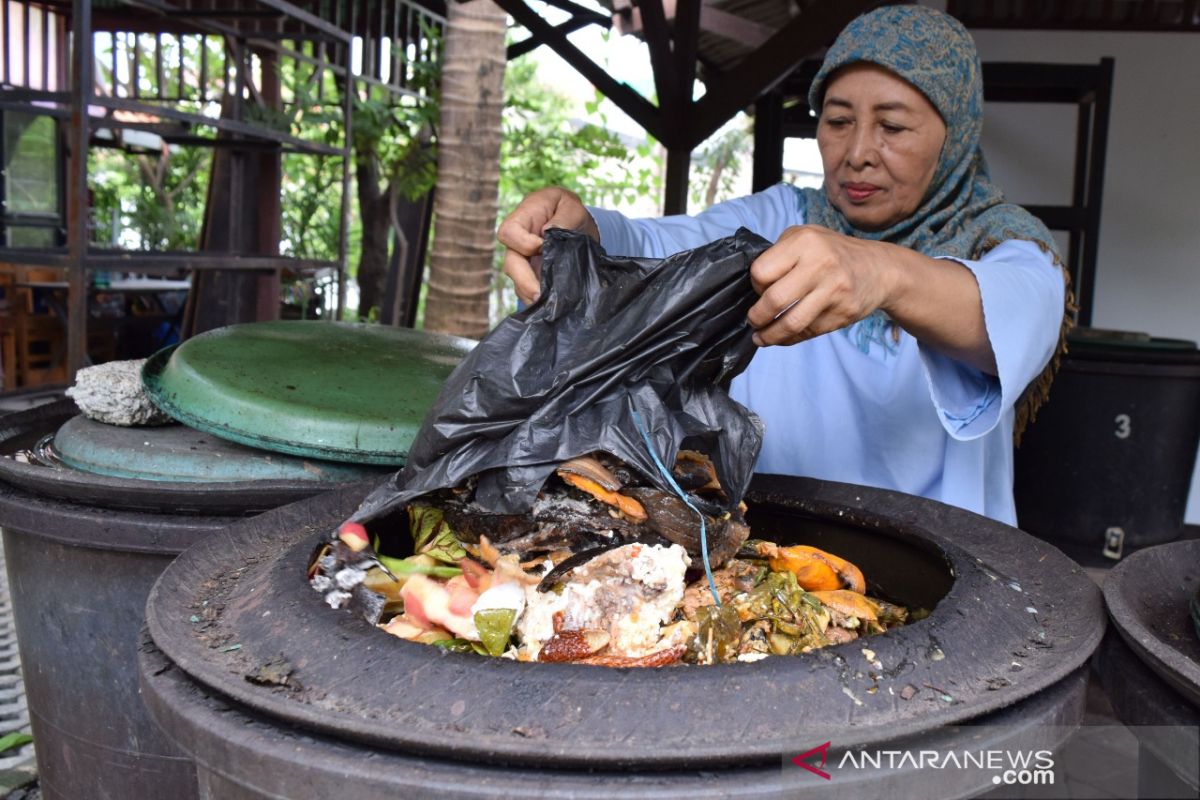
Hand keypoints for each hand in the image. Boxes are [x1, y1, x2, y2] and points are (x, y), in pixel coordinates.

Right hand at [498, 187, 599, 304]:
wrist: (574, 222)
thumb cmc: (568, 209)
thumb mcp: (572, 206)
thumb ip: (564, 217)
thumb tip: (549, 233)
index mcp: (522, 219)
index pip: (509, 233)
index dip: (523, 243)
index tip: (543, 246)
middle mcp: (517, 243)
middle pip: (510, 263)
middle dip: (524, 281)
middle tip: (540, 295)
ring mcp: (522, 261)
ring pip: (518, 281)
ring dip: (531, 294)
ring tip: (548, 305)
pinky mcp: (531, 275)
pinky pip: (528, 290)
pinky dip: (538, 300)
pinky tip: (551, 305)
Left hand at [747, 225, 894, 346]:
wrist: (879, 269)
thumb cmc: (833, 252)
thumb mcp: (806, 235)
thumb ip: (779, 252)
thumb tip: (753, 283)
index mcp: (805, 242)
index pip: (761, 272)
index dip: (755, 284)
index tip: (759, 289)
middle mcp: (820, 265)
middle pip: (773, 300)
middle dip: (756, 316)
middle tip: (753, 320)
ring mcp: (834, 291)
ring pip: (790, 324)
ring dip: (769, 335)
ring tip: (761, 337)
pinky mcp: (842, 314)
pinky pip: (807, 333)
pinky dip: (789, 339)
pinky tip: (781, 337)